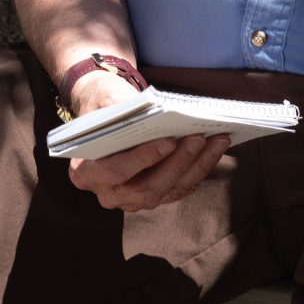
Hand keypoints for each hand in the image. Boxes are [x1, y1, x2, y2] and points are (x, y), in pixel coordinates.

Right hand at [65, 69, 229, 211]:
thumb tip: (161, 114)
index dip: (143, 159)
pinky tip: (215, 148)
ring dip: (196, 166)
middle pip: (147, 188)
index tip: (169, 141)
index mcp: (86, 172)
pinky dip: (199, 168)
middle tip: (199, 138)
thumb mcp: (105, 104)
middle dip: (178, 163)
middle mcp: (108, 193)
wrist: (104, 117)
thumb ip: (124, 113)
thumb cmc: (103, 108)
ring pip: (169, 191)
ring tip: (217, 140)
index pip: (116, 171)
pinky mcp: (153, 195)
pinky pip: (179, 187)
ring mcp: (131, 198)